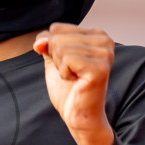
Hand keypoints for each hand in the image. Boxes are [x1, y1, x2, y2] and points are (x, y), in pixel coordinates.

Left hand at [34, 23, 114, 144]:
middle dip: (56, 59)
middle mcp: (105, 41)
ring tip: (74, 78)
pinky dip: (64, 74)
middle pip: (57, 37)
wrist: (78, 116)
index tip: (68, 65)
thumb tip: (39, 40)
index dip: (52, 49)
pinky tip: (77, 82)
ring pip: (60, 48)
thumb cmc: (68, 89)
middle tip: (71, 74)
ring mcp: (105, 54)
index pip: (57, 28)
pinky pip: (66, 60)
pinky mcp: (100, 68)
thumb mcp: (54, 60)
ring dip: (61, 67)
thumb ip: (47, 44)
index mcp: (97, 35)